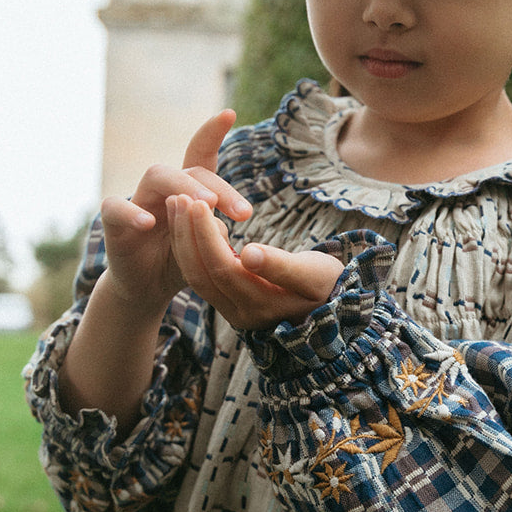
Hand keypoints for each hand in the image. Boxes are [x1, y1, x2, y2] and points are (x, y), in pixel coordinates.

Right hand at [99, 110, 250, 316]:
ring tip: (206, 207)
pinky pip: (115, 207)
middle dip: (219, 187)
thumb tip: (222, 227)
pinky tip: (149, 223)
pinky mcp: (113, 221)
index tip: (230, 112)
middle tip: (243, 213)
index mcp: (189, 192)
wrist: (147, 288)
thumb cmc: (180, 261)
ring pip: (157, 174)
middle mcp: (164, 189)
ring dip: (184, 187)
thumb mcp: (205, 251)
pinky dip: (132, 212)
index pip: (201, 155)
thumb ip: (215, 236)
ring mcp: (137, 201)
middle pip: (189, 169)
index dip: (212, 132)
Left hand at [166, 193, 343, 331]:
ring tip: (177, 204)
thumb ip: (281, 266)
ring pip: (197, 276)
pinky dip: (191, 249)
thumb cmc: (328, 284)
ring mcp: (233, 311)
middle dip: (187, 234)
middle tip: (179, 196)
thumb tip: (249, 253)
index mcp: (261, 305)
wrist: (334, 307)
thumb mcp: (314, 273)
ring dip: (184, 241)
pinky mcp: (230, 303)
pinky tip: (187, 224)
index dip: (206, 235)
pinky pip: (202, 276)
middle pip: (202, 273)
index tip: (198, 201)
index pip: (222, 268)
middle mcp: (241, 314)